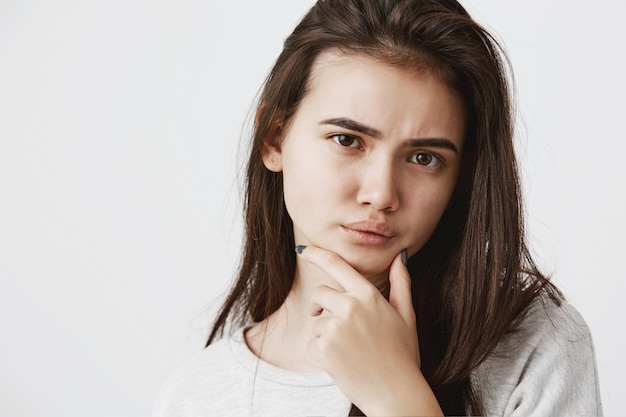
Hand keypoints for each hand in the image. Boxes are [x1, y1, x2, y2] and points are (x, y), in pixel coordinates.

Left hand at [297, 245, 441, 415]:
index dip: (316, 254)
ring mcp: (334, 327)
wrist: (396, 393)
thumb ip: (401, 283)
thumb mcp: (406, 315)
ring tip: (351, 350)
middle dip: (323, 307)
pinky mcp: (322, 348)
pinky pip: (312, 342)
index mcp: (368, 295)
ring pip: (316, 321)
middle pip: (320, 293)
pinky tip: (342, 360)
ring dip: (326, 333)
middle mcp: (350, 306)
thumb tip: (400, 257)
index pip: (336, 265)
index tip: (302, 248)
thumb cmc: (403, 355)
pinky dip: (322, 352)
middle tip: (339, 325)